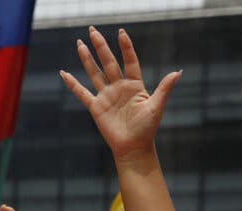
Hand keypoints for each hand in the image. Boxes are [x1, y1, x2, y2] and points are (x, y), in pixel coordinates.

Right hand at [60, 28, 181, 163]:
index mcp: (135, 85)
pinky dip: (73, 84)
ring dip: (87, 59)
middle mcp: (119, 87)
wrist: (133, 148)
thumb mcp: (157, 106)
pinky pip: (82, 93)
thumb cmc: (147, 129)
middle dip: (100, 46)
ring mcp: (107, 96)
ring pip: (94, 73)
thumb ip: (165, 88)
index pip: (129, 61)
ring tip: (80, 44)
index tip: (121, 32)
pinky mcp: (96, 107)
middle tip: (92, 30)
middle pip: (108, 62)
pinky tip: (64, 74)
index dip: (125, 47)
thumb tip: (178, 72)